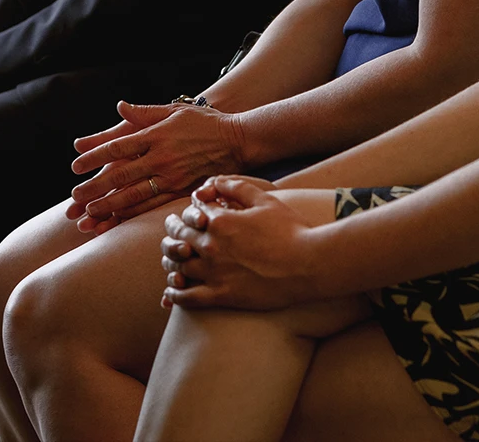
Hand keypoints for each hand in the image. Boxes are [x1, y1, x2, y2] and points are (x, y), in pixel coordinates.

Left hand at [66, 101, 246, 230]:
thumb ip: (145, 112)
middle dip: (95, 186)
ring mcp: (172, 177)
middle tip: (74, 196)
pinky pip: (153, 206)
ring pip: (134, 195)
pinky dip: (133, 215)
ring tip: (89, 213)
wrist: (237, 141)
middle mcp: (161, 157)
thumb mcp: (174, 110)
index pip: (118, 146)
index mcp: (156, 135)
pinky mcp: (181, 191)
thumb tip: (120, 107)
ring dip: (109, 205)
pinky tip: (118, 222)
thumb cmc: (204, 122)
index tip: (76, 164)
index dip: (95, 156)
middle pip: (121, 174)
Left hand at [159, 176, 317, 311]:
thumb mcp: (265, 200)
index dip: (188, 211)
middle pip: (178, 237)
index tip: (191, 214)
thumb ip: (237, 188)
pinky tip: (172, 290)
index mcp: (220, 221)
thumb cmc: (290, 230)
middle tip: (171, 230)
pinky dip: (175, 293)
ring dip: (171, 261)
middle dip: (173, 232)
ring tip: (171, 259)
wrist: (307, 264)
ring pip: (177, 266)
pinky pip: (187, 297)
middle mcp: (211, 245)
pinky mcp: (221, 295)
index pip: (191, 213)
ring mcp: (214, 272)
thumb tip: (215, 182)